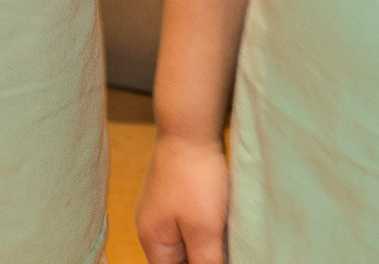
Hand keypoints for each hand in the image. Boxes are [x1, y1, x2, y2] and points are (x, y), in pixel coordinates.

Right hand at [135, 131, 230, 263]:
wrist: (189, 128)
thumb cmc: (194, 178)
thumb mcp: (204, 230)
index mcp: (152, 239)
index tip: (215, 259)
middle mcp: (153, 227)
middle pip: (178, 261)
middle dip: (202, 259)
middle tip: (225, 251)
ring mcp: (164, 210)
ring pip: (187, 244)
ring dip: (207, 248)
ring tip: (225, 239)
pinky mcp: (177, 197)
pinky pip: (191, 226)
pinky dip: (207, 232)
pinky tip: (223, 225)